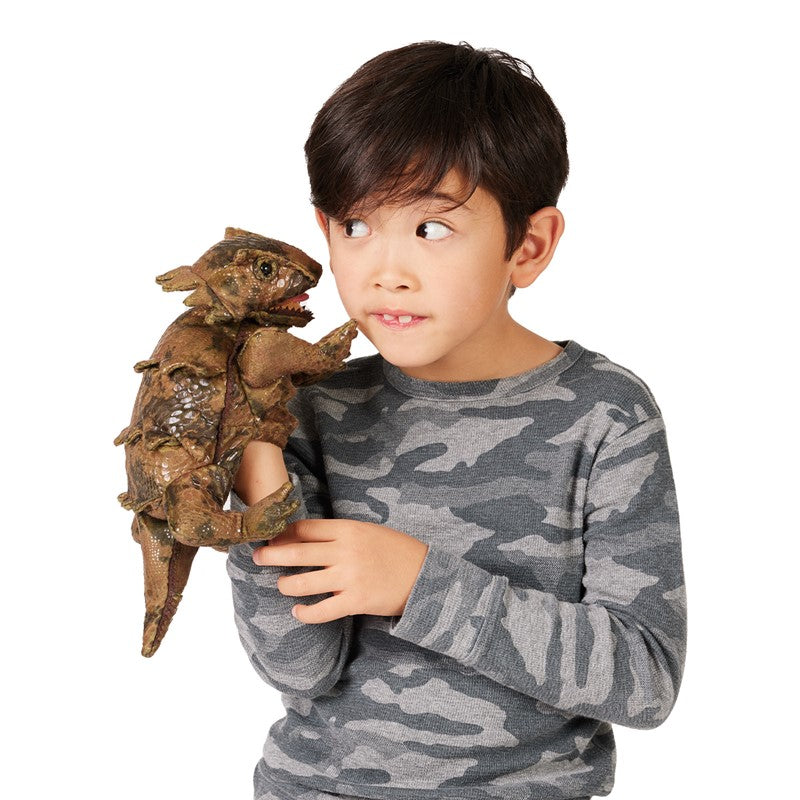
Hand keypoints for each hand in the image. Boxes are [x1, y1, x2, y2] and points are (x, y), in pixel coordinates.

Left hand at [252, 519, 429, 623]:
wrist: (425, 575)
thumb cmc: (395, 551)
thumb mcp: (368, 532)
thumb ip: (338, 534)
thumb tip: (303, 538)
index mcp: (348, 529)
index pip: (305, 529)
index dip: (283, 534)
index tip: (271, 539)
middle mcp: (346, 551)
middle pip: (296, 551)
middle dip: (271, 555)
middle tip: (256, 558)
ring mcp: (350, 577)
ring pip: (303, 582)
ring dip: (286, 585)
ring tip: (283, 586)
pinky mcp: (356, 601)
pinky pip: (321, 610)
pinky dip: (305, 613)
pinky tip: (299, 612)